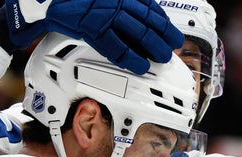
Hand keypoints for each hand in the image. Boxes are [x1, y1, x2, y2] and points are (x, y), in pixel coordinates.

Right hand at [2, 0, 182, 73]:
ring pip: (138, 32)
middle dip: (163, 35)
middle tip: (172, 46)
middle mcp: (115, 1)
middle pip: (147, 19)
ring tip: (162, 57)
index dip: (162, 20)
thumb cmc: (68, 0)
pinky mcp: (93, 29)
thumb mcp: (98, 0)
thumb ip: (114, 4)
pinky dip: (131, 57)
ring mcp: (105, 15)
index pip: (148, 5)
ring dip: (153, 47)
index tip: (171, 30)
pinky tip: (140, 64)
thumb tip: (133, 14)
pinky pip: (117, 46)